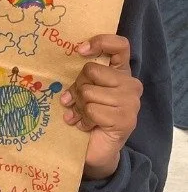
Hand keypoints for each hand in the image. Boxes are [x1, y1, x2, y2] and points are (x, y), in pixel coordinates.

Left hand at [61, 35, 141, 179]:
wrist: (96, 149)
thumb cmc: (86, 114)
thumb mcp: (82, 89)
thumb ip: (81, 75)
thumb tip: (61, 62)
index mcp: (120, 72)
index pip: (119, 45)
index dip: (99, 42)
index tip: (79, 50)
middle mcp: (130, 84)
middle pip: (91, 70)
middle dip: (77, 86)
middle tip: (77, 101)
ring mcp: (131, 102)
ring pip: (88, 92)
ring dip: (78, 106)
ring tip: (81, 116)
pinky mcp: (126, 119)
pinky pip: (92, 110)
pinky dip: (84, 120)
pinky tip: (87, 126)